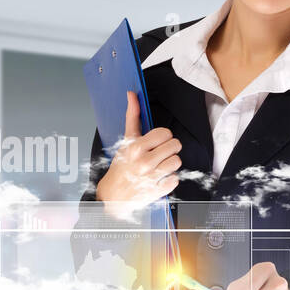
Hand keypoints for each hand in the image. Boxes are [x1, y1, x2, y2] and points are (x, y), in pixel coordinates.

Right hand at [94, 91, 181, 220]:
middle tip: (159, 154)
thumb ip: (132, 116)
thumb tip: (132, 94)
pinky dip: (169, 179)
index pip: (165, 133)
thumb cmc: (121, 166)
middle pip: (175, 146)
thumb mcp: (126, 140)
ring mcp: (150, 178)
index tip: (156, 142)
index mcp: (136, 147)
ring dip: (170, 164)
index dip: (163, 137)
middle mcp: (143, 162)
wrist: (113, 195)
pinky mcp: (157, 192)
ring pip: (177, 162)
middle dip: (169, 149)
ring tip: (159, 166)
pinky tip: (159, 179)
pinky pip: (175, 179)